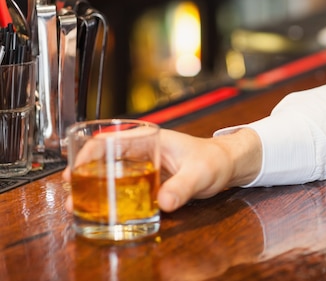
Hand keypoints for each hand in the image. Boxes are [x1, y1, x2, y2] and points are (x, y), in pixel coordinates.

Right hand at [63, 127, 262, 212]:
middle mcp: (144, 151)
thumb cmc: (215, 160)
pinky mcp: (151, 180)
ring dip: (97, 187)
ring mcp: (146, 165)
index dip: (87, 154)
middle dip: (85, 175)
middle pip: (105, 159)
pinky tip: (106, 210)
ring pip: (113, 173)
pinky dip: (113, 196)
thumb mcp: (199, 174)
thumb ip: (182, 188)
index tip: (73, 172)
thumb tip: (164, 202)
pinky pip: (126, 186)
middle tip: (73, 197)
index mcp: (150, 139)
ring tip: (81, 207)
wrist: (229, 166)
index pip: (109, 140)